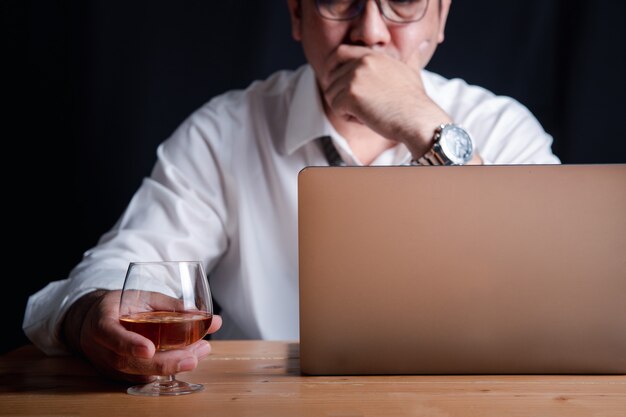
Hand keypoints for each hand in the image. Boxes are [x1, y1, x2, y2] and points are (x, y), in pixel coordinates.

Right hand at [63, 290, 221, 382]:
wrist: (95, 320)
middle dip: (163, 362)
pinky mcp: (119, 375)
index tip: (149, 349)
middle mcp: (101, 348)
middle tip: (192, 357)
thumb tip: (203, 314)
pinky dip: (166, 370)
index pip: (111, 335)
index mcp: (102, 323)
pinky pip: (143, 377)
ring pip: (138, 373)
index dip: (129, 344)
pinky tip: (187, 359)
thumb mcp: (142, 297)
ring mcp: (108, 365)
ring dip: (171, 366)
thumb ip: (171, 305)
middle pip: (129, 362)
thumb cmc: (121, 305)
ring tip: (198, 354)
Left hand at [322, 44, 452, 157]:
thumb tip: (422, 44)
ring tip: (367, 113)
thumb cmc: (415, 102)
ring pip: (331, 94)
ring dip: (345, 108)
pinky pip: (336, 109)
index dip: (331, 67)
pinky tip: (366, 119)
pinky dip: (348, 118)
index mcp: (373, 54)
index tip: (332, 81)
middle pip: (331, 77)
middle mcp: (362, 61)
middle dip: (338, 94)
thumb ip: (409, 58)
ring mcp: (355, 76)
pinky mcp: (351, 94)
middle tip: (354, 106)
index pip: (339, 52)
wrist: (418, 119)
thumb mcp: (411, 71)